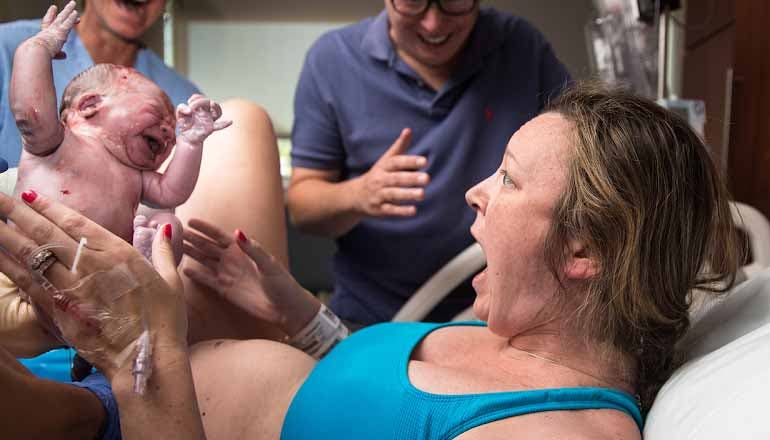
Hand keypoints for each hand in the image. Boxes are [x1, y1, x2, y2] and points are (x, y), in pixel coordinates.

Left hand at [0, 191, 186, 379]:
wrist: (147, 357)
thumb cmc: (164, 321)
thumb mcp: (171, 281)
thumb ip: (164, 252)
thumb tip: (166, 227)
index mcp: (118, 253)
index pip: (75, 223)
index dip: (49, 207)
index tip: (29, 195)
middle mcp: (90, 264)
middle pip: (46, 232)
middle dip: (18, 213)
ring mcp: (72, 287)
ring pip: (31, 255)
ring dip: (6, 236)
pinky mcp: (59, 310)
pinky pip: (27, 283)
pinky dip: (8, 266)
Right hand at [33, 2, 77, 59]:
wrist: (36, 52)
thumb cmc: (39, 55)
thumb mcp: (50, 54)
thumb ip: (59, 54)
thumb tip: (65, 55)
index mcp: (43, 35)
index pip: (47, 23)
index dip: (51, 15)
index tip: (54, 8)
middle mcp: (48, 30)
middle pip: (56, 18)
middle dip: (60, 12)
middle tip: (64, 4)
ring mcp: (54, 30)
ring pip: (63, 17)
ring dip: (68, 10)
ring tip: (73, 2)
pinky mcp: (61, 32)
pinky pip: (67, 23)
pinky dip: (72, 18)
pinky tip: (76, 12)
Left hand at [176, 94, 231, 144]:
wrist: (186, 138)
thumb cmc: (185, 125)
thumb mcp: (179, 115)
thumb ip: (181, 108)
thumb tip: (189, 110)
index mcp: (199, 107)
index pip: (200, 97)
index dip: (195, 98)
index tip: (188, 103)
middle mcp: (206, 112)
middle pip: (209, 102)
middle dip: (200, 101)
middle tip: (191, 107)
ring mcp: (209, 120)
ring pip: (218, 111)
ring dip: (216, 106)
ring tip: (212, 103)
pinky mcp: (210, 128)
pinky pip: (219, 126)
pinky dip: (224, 124)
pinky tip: (230, 122)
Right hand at [182, 218, 317, 335]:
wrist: (286, 309)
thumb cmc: (282, 283)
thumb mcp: (268, 264)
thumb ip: (252, 249)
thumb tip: (237, 232)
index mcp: (243, 249)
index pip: (219, 235)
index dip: (204, 228)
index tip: (189, 221)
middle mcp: (233, 260)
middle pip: (207, 246)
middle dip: (192, 238)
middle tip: (175, 232)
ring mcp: (228, 274)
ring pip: (204, 261)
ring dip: (191, 253)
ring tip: (175, 246)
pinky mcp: (225, 289)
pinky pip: (207, 280)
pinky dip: (196, 274)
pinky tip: (184, 269)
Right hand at [353, 128, 429, 216]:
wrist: (355, 196)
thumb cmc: (377, 175)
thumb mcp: (385, 160)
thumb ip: (399, 146)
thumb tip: (408, 130)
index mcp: (383, 166)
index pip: (396, 162)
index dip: (410, 161)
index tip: (424, 161)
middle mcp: (379, 180)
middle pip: (396, 179)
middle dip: (411, 178)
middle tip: (427, 178)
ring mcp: (378, 195)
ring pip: (393, 194)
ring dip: (407, 194)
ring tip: (422, 194)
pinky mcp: (379, 209)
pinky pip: (390, 210)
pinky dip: (401, 211)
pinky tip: (414, 210)